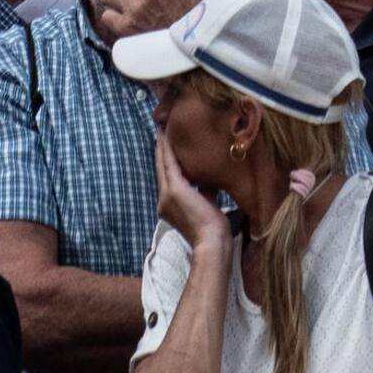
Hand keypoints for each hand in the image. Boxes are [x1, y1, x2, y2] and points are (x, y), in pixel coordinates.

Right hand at [155, 130, 229, 249]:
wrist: (211, 242)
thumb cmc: (213, 229)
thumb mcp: (206, 205)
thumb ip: (203, 191)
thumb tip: (208, 180)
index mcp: (170, 205)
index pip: (167, 177)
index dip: (165, 160)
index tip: (166, 144)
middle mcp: (164, 200)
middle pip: (160, 168)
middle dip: (160, 149)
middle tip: (159, 130)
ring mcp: (167, 195)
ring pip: (162, 164)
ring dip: (162, 146)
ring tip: (162, 129)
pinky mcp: (175, 190)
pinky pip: (169, 164)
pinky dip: (167, 149)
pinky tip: (166, 136)